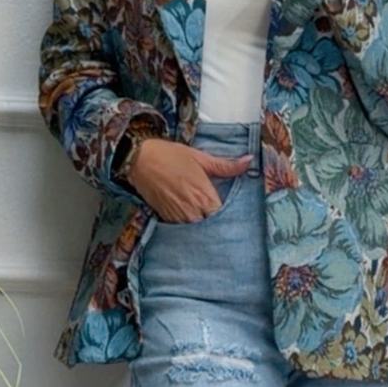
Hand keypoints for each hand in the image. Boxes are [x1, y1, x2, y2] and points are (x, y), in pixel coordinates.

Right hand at [129, 139, 252, 222]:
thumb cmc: (170, 156)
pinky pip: (183, 229)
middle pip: (212, 227)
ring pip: (198, 231)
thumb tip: (249, 161)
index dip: (231, 218)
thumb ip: (226, 165)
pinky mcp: (167, 219)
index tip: (236, 216)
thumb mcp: (200, 158)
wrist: (138, 160)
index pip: (225, 217)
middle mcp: (193, 211)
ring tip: (207, 221)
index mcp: (205, 195)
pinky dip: (189, 227)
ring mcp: (179, 217)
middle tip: (223, 221)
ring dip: (203, 227)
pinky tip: (191, 220)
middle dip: (217, 224)